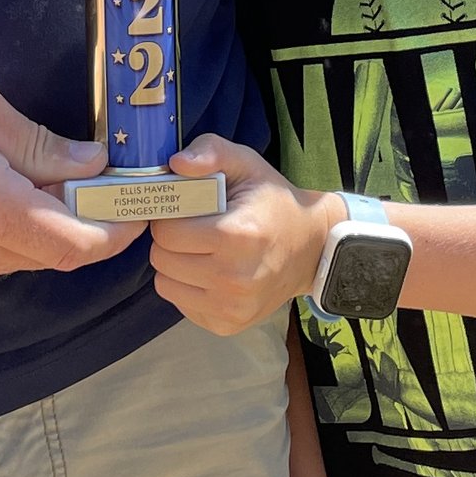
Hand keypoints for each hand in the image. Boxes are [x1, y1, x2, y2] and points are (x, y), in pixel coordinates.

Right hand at [0, 61, 140, 283]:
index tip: (136, 206)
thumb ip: (40, 143)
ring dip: (44, 227)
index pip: (77, 245)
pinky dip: (8, 232)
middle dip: (85, 222)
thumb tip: (92, 165)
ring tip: (46, 179)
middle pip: (53, 254)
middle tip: (100, 183)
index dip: (117, 231)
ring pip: (19, 257)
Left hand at [146, 134, 333, 334]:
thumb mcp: (247, 164)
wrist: (312, 249)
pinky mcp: (228, 325)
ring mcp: (232, 307)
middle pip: (162, 259)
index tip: (186, 210)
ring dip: (175, 265)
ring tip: (201, 250)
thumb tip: (175, 164)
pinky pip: (181, 304)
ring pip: (165, 284)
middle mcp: (234, 279)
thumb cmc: (273, 202)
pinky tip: (210, 272)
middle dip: (170, 240)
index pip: (167, 231)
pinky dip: (188, 287)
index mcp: (237, 236)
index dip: (170, 216)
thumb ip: (211, 151)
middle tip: (193, 229)